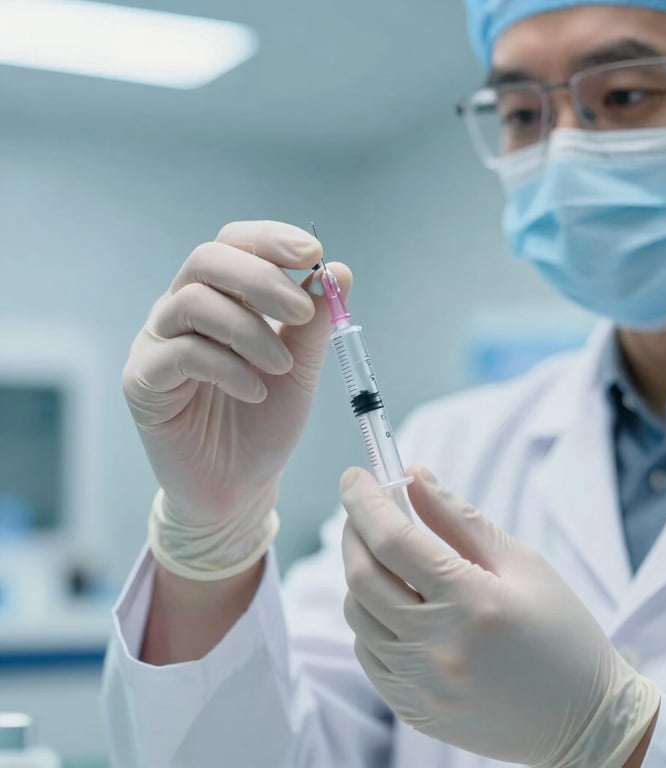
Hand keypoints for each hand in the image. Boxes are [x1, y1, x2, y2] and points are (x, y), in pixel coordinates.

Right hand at [123, 220, 351, 578]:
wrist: (238, 485)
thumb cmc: (264, 421)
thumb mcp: (299, 369)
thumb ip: (314, 325)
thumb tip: (339, 272)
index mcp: (220, 297)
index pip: (234, 244)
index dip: (269, 239)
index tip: (313, 253)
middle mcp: (182, 310)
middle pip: (206, 260)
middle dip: (261, 278)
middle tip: (302, 310)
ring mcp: (157, 342)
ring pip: (192, 302)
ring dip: (249, 330)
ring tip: (281, 366)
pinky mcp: (142, 380)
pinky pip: (180, 354)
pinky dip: (227, 367)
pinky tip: (255, 391)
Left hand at [340, 466, 658, 767]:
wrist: (586, 724)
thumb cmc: (562, 631)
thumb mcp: (522, 563)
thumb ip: (459, 517)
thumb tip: (413, 475)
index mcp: (472, 603)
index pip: (393, 540)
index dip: (364, 500)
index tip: (355, 476)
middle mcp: (437, 648)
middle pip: (362, 575)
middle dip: (353, 530)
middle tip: (363, 508)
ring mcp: (421, 686)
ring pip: (357, 614)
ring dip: (359, 573)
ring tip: (386, 555)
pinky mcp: (413, 709)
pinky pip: (367, 651)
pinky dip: (370, 616)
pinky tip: (396, 602)